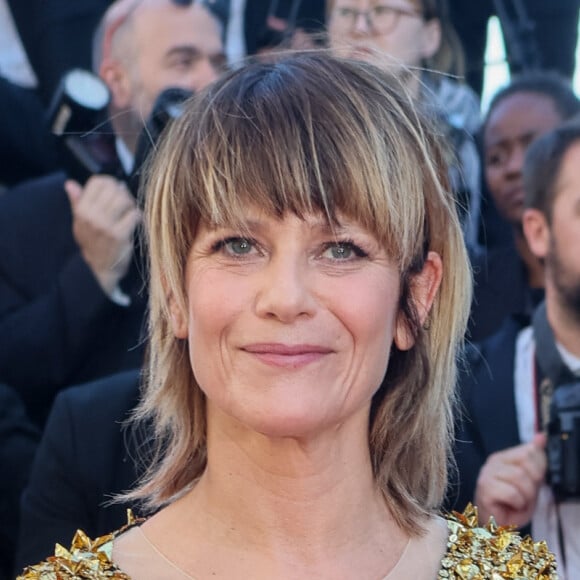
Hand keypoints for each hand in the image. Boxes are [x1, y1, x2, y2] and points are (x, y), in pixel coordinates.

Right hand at [65, 176, 140, 295]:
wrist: (99, 268)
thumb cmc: (92, 242)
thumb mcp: (80, 222)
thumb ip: (77, 201)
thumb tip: (70, 183)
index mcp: (81, 209)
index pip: (98, 182)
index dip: (110, 182)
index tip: (115, 190)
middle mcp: (91, 216)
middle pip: (114, 189)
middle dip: (123, 193)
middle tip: (125, 202)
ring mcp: (105, 226)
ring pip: (125, 200)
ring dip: (131, 203)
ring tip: (129, 211)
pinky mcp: (119, 235)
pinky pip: (134, 215)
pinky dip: (138, 216)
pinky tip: (134, 221)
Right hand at [474, 433, 546, 527]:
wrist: (498, 526)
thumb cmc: (512, 504)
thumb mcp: (530, 480)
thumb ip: (536, 458)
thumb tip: (541, 436)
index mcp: (504, 457)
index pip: (529, 451)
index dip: (539, 469)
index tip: (533, 483)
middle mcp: (493, 462)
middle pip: (526, 463)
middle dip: (532, 484)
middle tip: (525, 495)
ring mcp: (486, 474)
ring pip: (520, 477)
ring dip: (526, 496)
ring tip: (518, 502)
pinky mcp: (485, 489)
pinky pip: (512, 492)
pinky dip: (518, 503)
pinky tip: (510, 506)